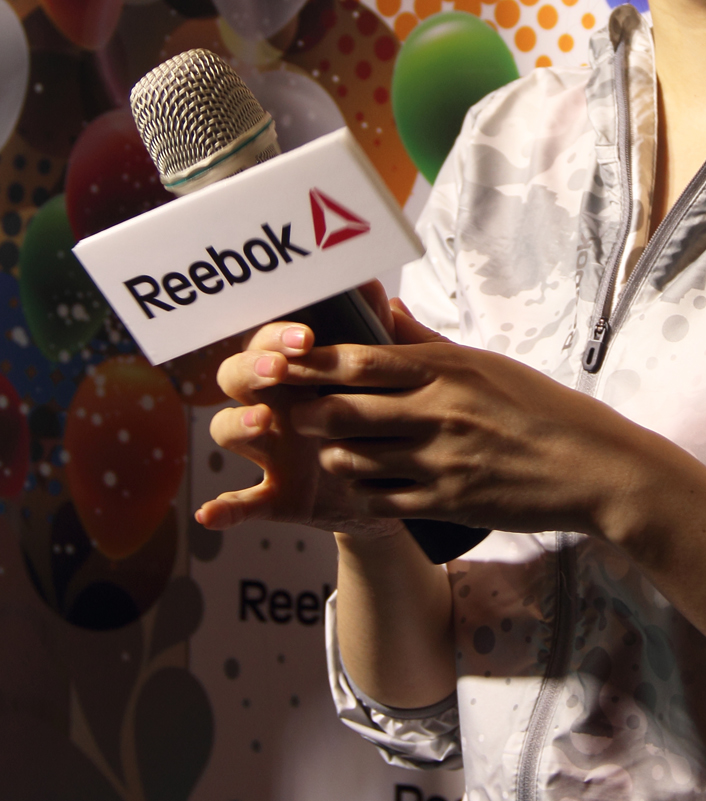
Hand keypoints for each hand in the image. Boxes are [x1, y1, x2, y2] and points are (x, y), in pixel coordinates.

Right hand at [197, 280, 407, 535]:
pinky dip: (224, 507)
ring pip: (227, 429)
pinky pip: (242, 501)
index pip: (268, 341)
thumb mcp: (386, 372)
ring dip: (238, 423)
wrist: (398, 478)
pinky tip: (211, 514)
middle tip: (280, 370)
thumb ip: (378, 330)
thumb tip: (375, 287)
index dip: (277, 336)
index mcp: (296, 369)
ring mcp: (269, 449)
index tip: (306, 337)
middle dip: (252, 368)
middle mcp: (272, 403)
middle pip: (235, 375)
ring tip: (263, 421)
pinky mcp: (275, 494)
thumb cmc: (383, 410)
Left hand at [204, 295, 661, 539]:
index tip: (279, 359)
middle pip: (343, 410)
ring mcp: (441, 461)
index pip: (360, 360)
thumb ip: (428, 343)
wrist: (591, 467)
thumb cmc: (542, 409)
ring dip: (329, 452)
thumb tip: (388, 310)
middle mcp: (438, 412)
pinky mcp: (447, 503)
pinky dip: (360, 488)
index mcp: (447, 369)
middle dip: (304, 411)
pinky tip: (357, 481)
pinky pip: (382, 497)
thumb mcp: (487, 363)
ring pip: (354, 458)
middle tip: (285, 409)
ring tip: (324, 446)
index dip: (310, 363)